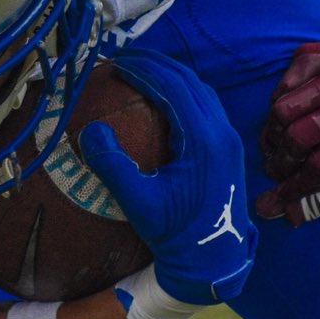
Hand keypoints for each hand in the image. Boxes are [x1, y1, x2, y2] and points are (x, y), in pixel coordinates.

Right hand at [78, 49, 253, 305]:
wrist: (214, 260)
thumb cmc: (175, 234)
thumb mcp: (138, 203)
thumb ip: (113, 166)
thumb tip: (90, 129)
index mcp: (204, 140)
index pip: (173, 87)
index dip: (144, 69)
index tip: (117, 61)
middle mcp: (222, 132)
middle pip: (190, 81)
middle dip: (158, 64)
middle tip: (125, 58)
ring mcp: (229, 139)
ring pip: (201, 91)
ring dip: (173, 76)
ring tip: (143, 71)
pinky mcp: (228, 148)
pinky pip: (207, 106)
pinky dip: (184, 93)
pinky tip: (164, 99)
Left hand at [255, 39, 319, 224]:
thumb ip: (303, 64)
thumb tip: (277, 92)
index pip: (283, 111)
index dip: (271, 128)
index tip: (270, 140)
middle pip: (295, 140)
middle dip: (277, 157)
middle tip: (272, 166)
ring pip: (313, 168)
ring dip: (289, 185)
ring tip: (276, 195)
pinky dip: (315, 203)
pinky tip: (294, 215)